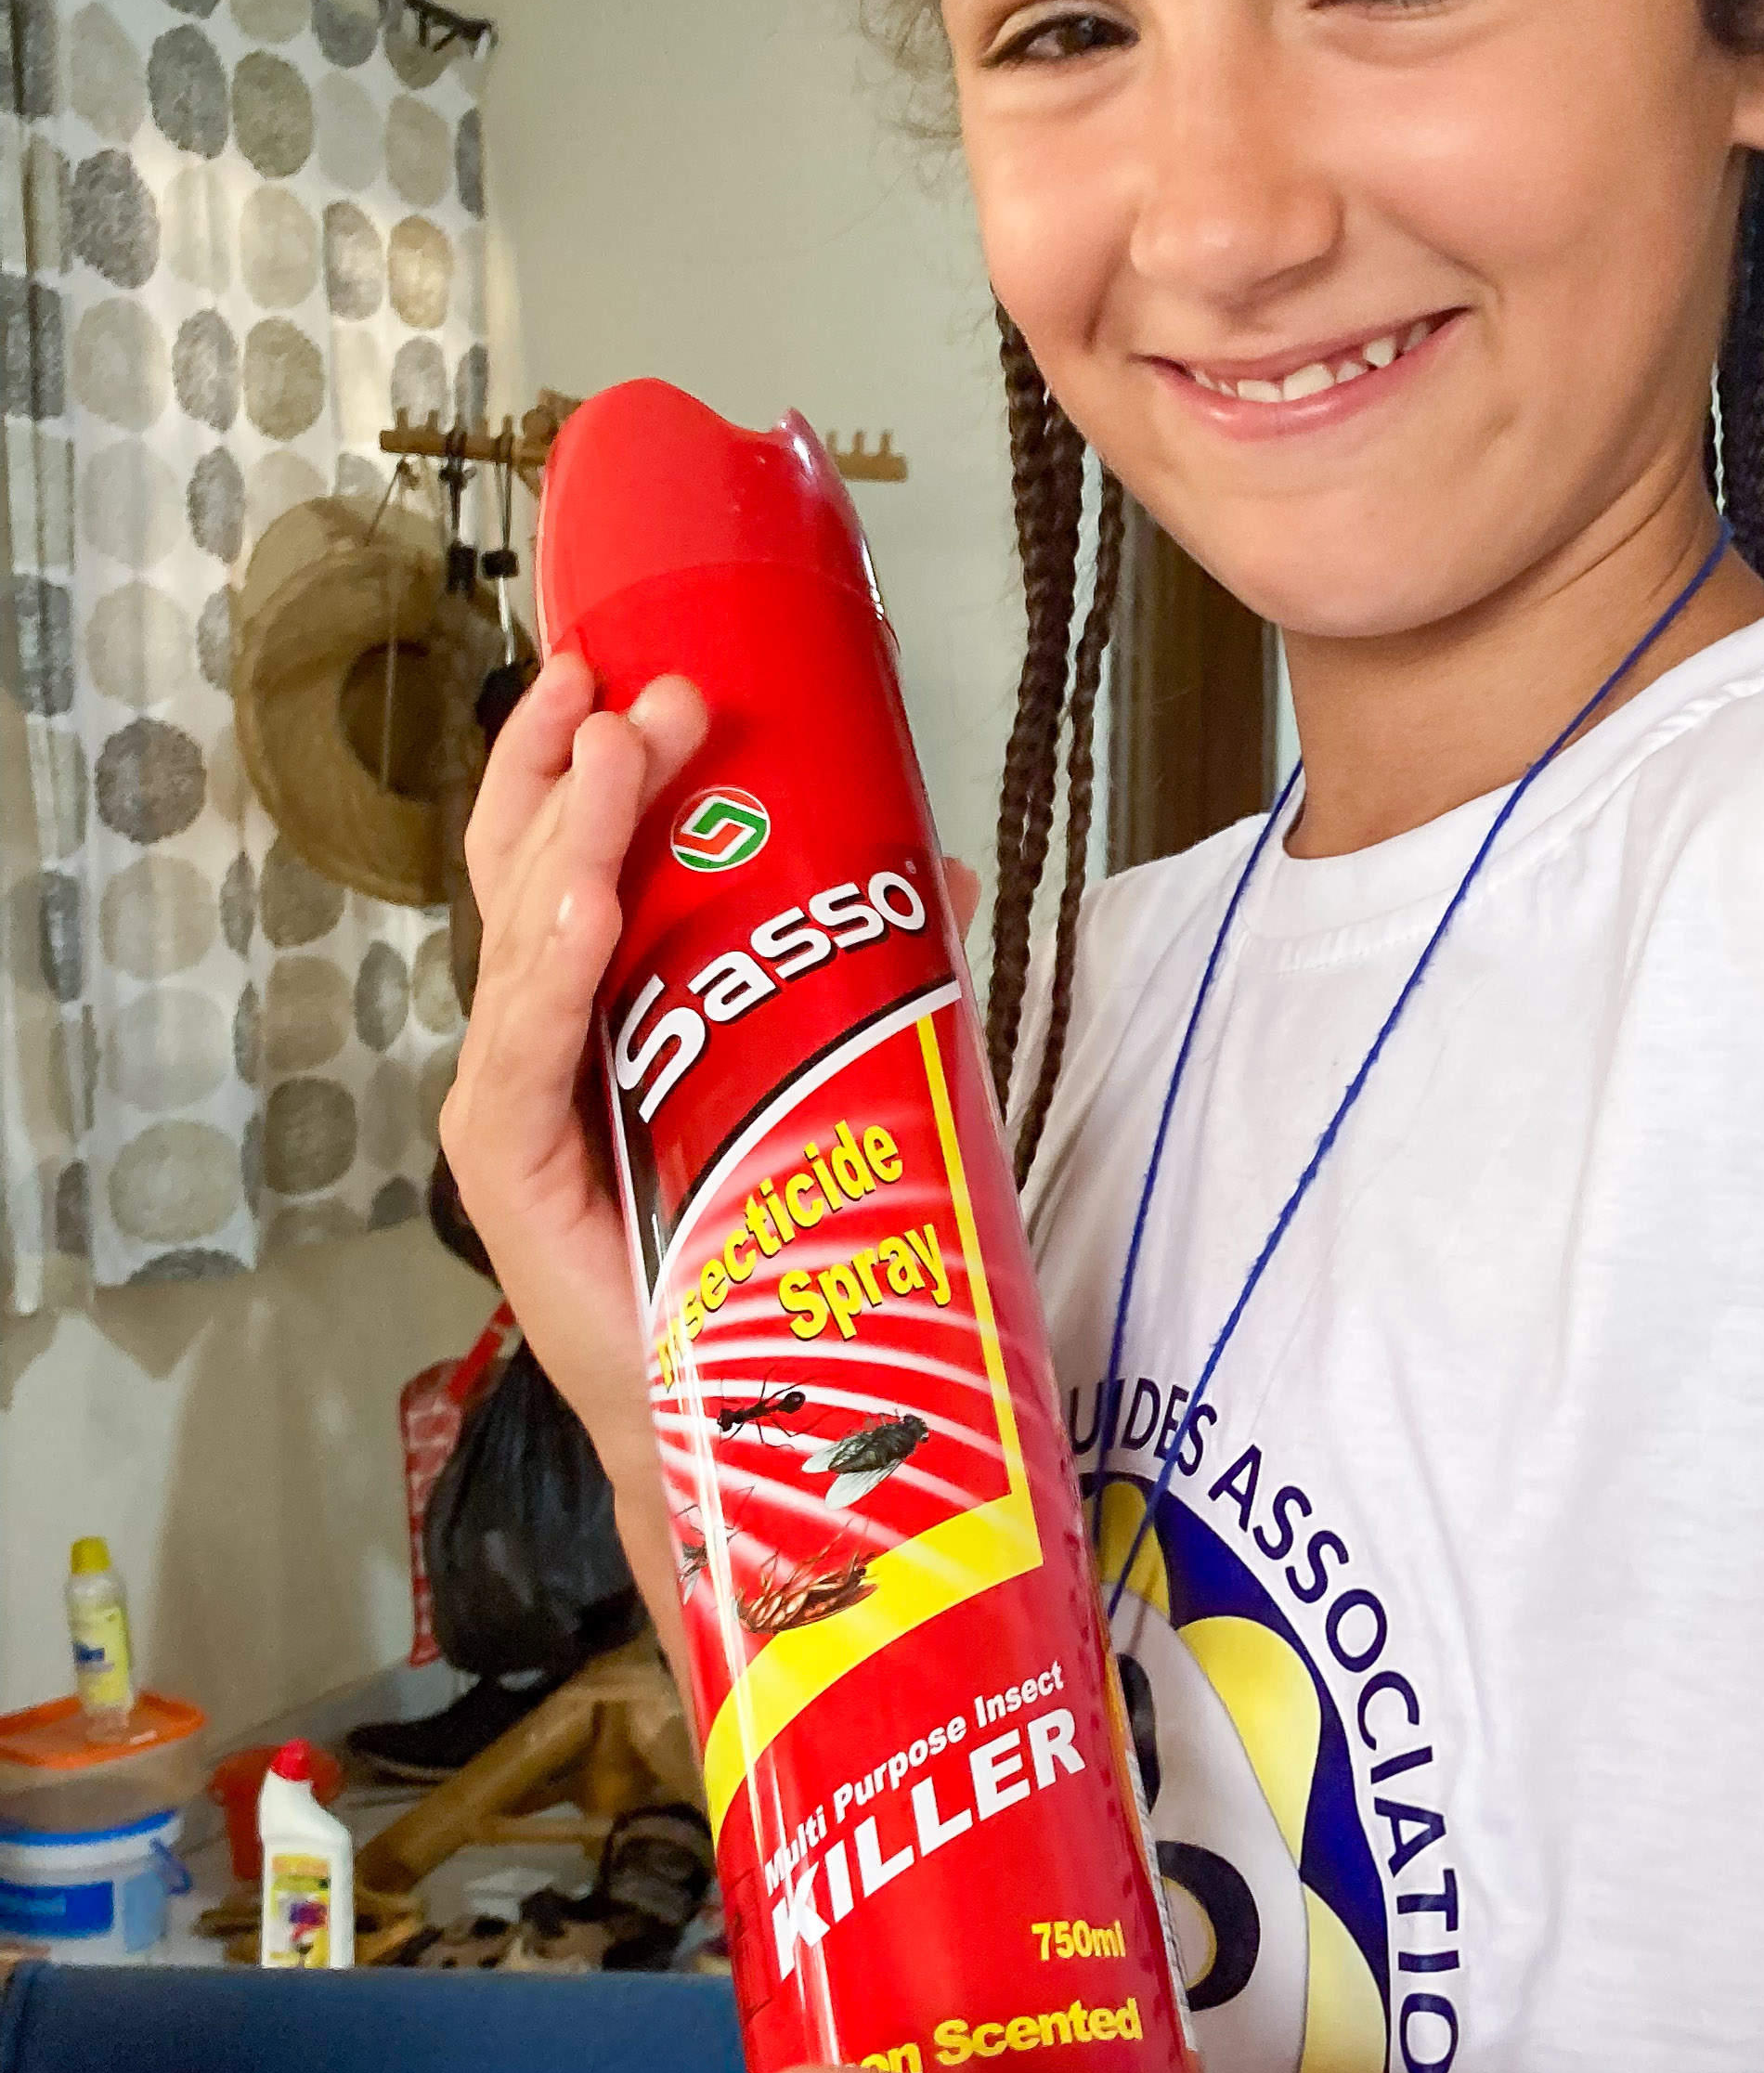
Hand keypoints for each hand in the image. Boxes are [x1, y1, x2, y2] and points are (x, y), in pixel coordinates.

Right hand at [441, 653, 985, 1547]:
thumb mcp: (822, 1072)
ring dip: (575, 839)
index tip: (616, 666)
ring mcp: (516, 1103)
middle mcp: (538, 1041)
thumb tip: (939, 863)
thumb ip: (865, 972)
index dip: (577, 757)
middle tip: (654, 693)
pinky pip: (526, 1052)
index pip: (564, 852)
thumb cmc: (766, 1241)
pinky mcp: (514, 1171)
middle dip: (588, 771)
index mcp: (597, 1004)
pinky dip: (555, 969)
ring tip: (621, 756)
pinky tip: (587, 905)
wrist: (748, 1406)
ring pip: (524, 940)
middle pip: (529, 871)